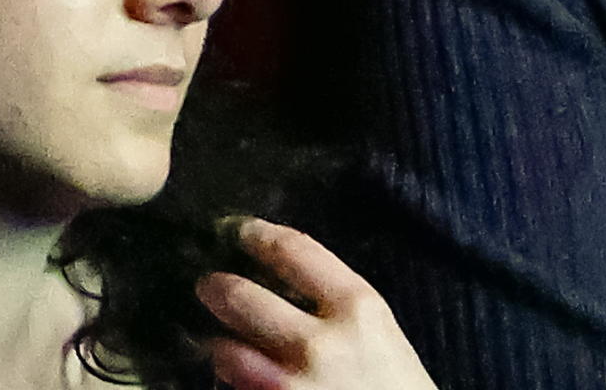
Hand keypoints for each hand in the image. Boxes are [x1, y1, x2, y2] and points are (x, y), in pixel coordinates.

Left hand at [200, 217, 436, 389]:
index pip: (294, 251)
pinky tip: (238, 379)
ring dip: (220, 347)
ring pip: (227, 354)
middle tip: (207, 285)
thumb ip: (337, 305)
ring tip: (220, 344)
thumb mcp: (380, 333)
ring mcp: (292, 386)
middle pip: (243, 298)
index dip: (258, 235)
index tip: (239, 231)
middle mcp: (320, 344)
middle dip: (216, 288)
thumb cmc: (398, 389)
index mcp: (358, 308)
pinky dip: (234, 383)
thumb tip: (284, 283)